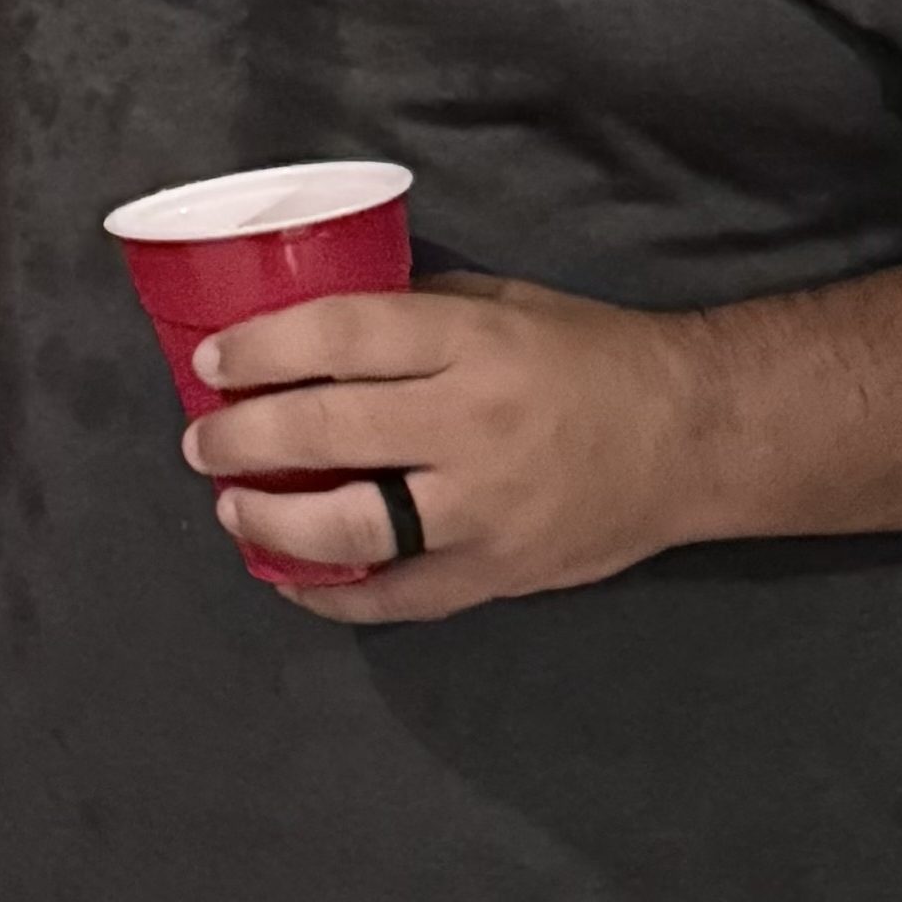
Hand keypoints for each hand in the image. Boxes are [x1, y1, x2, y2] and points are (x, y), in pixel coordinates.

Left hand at [184, 273, 710, 624]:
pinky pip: (398, 596)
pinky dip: (333, 596)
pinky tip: (289, 578)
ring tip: (232, 509)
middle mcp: (476, 424)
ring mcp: (488, 508)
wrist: (697, 434)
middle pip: (327, 431)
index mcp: (476, 344)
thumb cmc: (588, 356)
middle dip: (243, 437)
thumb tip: (306, 328)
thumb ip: (412, 317)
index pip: (342, 337)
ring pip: (352, 526)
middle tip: (203, 441)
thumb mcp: (503, 305)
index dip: (261, 348)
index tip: (213, 360)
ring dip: (272, 522)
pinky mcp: (500, 572)